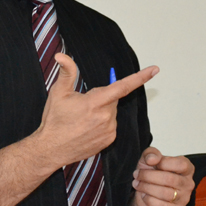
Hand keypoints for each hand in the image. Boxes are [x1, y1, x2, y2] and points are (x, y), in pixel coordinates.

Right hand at [35, 54, 158, 167]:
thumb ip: (67, 72)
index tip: (155, 69)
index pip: (123, 86)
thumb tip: (62, 56)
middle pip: (112, 99)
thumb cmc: (54, 120)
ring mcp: (109, 130)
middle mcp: (106, 116)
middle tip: (83, 104)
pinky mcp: (109, 140)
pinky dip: (102, 123)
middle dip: (102, 97)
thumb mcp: (58, 92)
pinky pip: (110, 125)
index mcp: (95, 102)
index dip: (140, 77)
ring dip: (102, 111)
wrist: (51, 149)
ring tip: (82, 119)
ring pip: (111, 113)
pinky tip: (87, 128)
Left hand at [131, 147, 194, 205]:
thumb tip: (152, 159)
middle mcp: (188, 183)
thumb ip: (151, 153)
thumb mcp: (149, 159)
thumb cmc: (152, 174)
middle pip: (169, 179)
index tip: (150, 163)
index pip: (181, 164)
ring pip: (165, 193)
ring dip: (146, 188)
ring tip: (138, 184)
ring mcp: (184, 198)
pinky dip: (149, 200)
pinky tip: (144, 196)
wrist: (147, 195)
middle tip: (137, 175)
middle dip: (148, 176)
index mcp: (186, 168)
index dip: (163, 163)